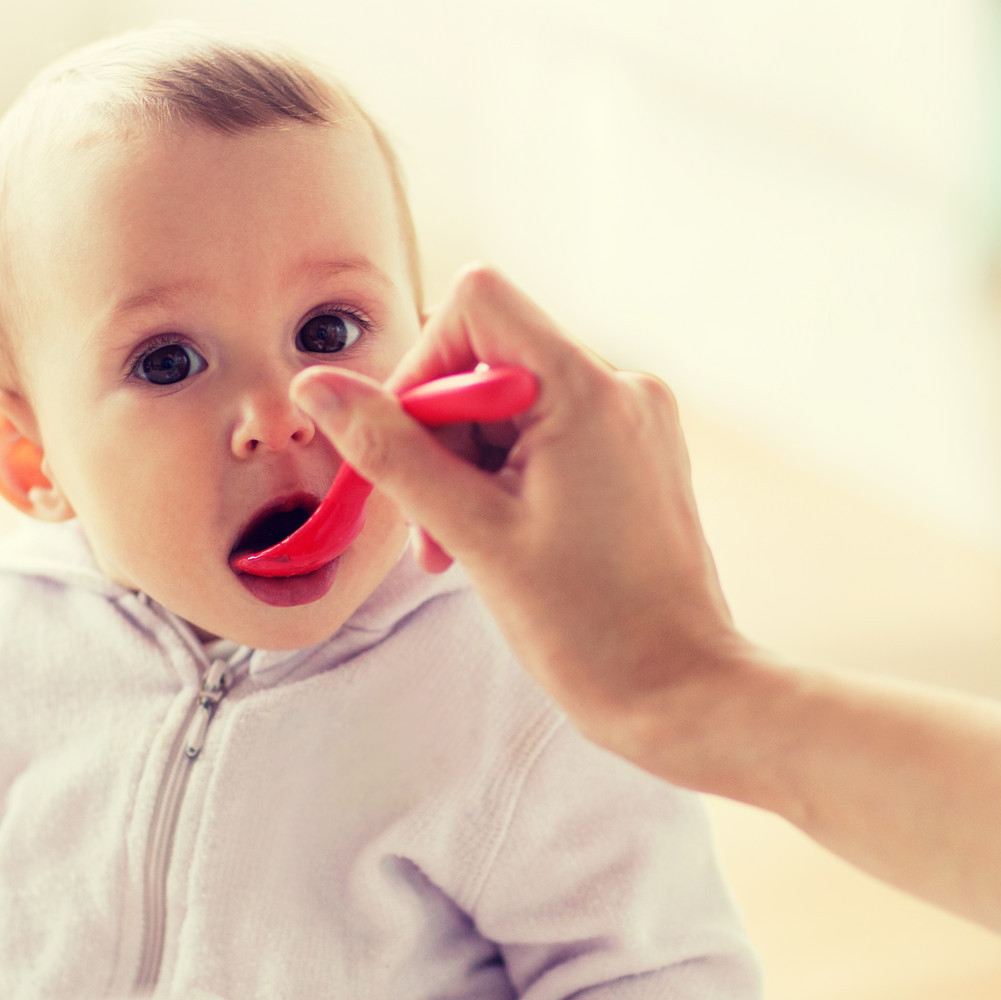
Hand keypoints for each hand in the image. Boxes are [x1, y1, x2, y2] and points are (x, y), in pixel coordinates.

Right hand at [290, 265, 747, 787]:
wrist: (680, 694)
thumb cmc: (594, 628)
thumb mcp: (473, 533)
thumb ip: (391, 451)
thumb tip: (320, 390)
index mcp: (589, 389)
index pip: (479, 304)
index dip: (425, 367)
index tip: (411, 447)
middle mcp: (621, 388)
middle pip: (488, 361)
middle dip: (440, 437)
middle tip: (432, 525)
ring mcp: (633, 422)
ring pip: (511, 406)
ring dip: (467, 469)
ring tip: (462, 548)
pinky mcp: (633, 458)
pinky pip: (547, 437)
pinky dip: (506, 481)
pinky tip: (498, 543)